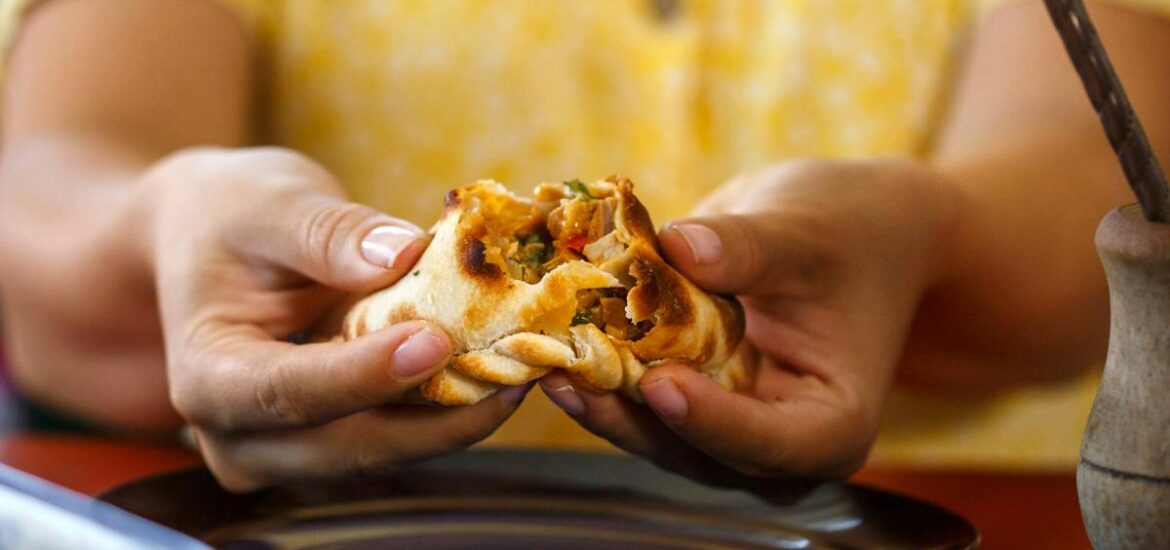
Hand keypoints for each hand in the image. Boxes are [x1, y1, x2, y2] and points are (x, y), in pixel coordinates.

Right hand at [141, 147, 528, 490]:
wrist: (209, 238)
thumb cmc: (230, 215)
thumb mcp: (269, 203)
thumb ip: (328, 232)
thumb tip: (402, 253)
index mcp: (206, 376)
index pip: (287, 391)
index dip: (364, 374)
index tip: (435, 341)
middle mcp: (238, 435)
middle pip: (345, 446)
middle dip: (436, 417)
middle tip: (514, 372)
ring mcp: (285, 449)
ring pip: (381, 452)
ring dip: (453, 421)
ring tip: (521, 372)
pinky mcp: (328, 441)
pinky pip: (393, 437)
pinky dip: (445, 411)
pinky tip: (497, 373)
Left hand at [541, 158, 957, 480]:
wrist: (852, 229)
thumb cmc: (852, 231)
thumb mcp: (810, 231)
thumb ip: (751, 246)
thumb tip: (682, 246)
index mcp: (833, 422)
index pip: (774, 444)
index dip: (713, 423)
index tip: (660, 384)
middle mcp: (778, 441)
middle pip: (700, 452)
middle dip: (632, 417)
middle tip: (569, 374)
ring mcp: (730, 422)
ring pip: (658, 433)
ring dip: (602, 400)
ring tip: (546, 359)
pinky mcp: (692, 394)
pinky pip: (641, 396)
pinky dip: (602, 371)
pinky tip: (556, 341)